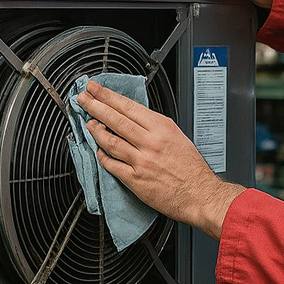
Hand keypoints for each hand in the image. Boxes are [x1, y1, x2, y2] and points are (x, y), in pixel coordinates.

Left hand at [76, 79, 246, 238]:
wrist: (201, 194)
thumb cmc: (192, 169)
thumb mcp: (178, 137)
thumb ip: (155, 127)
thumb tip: (135, 118)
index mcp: (162, 128)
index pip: (129, 107)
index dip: (108, 96)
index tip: (95, 89)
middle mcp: (151, 143)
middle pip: (116, 120)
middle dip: (95, 106)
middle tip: (82, 99)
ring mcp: (142, 161)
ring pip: (111, 141)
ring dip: (96, 131)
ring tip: (87, 123)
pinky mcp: (136, 180)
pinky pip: (112, 165)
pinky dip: (102, 156)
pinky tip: (97, 151)